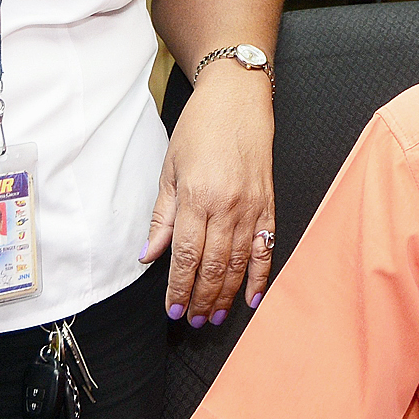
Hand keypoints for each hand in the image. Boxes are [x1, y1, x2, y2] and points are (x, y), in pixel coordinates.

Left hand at [144, 64, 275, 324]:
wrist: (238, 97)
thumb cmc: (200, 127)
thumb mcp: (169, 168)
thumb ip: (162, 216)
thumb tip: (148, 256)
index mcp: (196, 197)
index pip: (185, 255)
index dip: (178, 287)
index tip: (171, 309)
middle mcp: (226, 206)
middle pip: (213, 266)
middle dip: (200, 298)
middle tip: (191, 321)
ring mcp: (252, 207)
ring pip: (239, 263)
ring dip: (225, 295)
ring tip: (214, 317)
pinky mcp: (270, 204)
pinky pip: (266, 248)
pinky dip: (260, 276)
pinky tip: (253, 298)